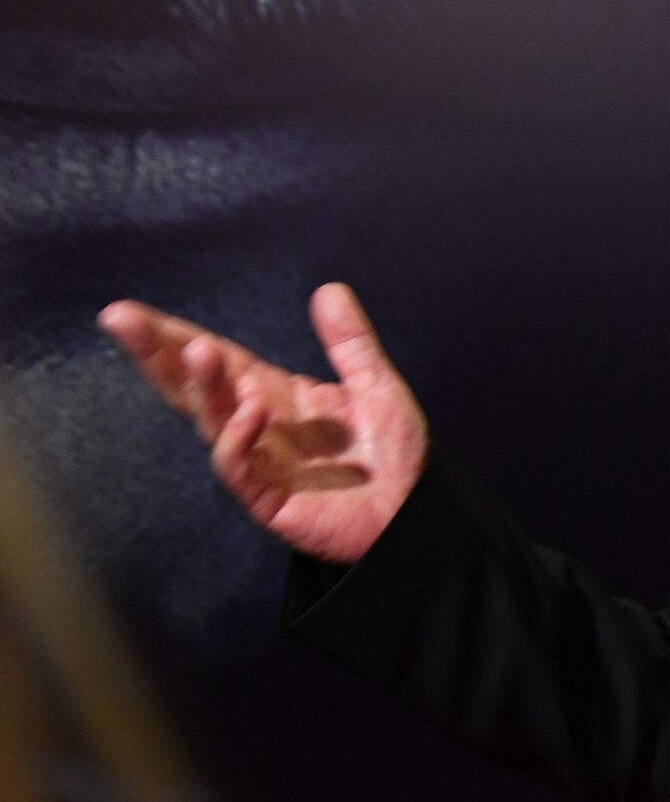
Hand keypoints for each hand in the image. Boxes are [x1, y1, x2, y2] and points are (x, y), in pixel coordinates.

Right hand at [97, 283, 427, 564]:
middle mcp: (258, 426)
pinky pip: (240, 468)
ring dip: (203, 386)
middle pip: (195, 386)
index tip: (131, 313)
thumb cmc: (396, 456)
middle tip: (119, 319)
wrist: (419, 513)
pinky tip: (250, 411)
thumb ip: (350, 342)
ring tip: (196, 351)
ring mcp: (259, 463)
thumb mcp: (376, 386)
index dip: (175, 336)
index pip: (218, 360)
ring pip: (212, 421)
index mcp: (276, 396)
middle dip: (157, 354)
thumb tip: (329, 289)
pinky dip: (238, 439)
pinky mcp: (269, 500)